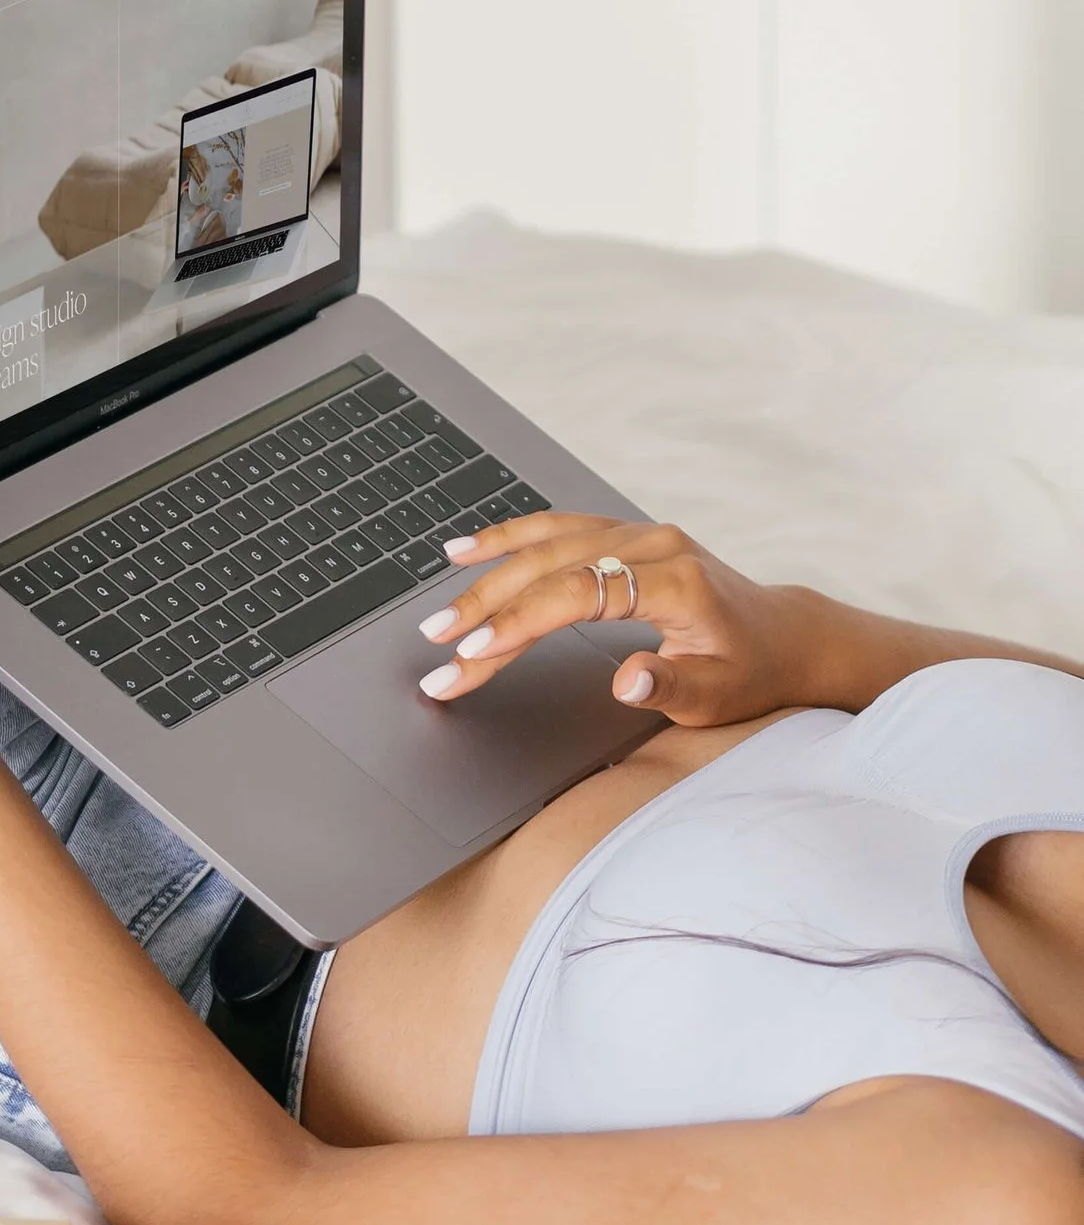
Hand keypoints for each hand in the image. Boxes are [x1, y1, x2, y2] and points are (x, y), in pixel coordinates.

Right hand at [417, 512, 843, 725]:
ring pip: (547, 542)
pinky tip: (471, 548)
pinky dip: (512, 537)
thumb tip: (624, 681)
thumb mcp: (718, 696)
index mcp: (675, 582)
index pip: (577, 594)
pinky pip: (559, 528)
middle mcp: (653, 545)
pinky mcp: (626, 536)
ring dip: (488, 571)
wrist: (786, 636)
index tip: (474, 653)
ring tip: (442, 602)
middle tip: (438, 643)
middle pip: (549, 566)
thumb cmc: (752, 672)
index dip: (520, 622)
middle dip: (486, 606)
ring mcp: (638, 533)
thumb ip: (670, 686)